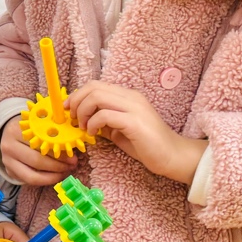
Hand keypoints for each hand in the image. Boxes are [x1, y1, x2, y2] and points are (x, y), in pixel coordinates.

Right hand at [0, 115, 78, 185]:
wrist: (8, 133)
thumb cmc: (29, 129)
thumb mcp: (38, 127)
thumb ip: (52, 138)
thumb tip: (72, 155)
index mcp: (16, 130)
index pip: (41, 145)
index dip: (59, 154)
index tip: (73, 158)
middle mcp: (8, 146)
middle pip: (37, 161)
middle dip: (58, 166)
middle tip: (72, 166)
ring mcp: (7, 161)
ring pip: (32, 176)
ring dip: (52, 177)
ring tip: (64, 173)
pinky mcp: (9, 172)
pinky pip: (29, 181)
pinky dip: (44, 180)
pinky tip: (54, 176)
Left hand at [67, 81, 206, 183]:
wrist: (173, 157)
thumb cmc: (147, 145)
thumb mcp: (119, 131)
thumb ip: (104, 123)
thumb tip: (83, 121)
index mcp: (128, 96)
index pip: (96, 85)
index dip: (77, 95)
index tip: (68, 110)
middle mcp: (131, 97)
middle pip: (93, 87)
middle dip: (76, 102)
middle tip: (74, 119)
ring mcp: (134, 108)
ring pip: (97, 96)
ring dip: (83, 112)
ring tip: (85, 128)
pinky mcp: (135, 122)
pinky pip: (105, 115)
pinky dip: (93, 123)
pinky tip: (95, 134)